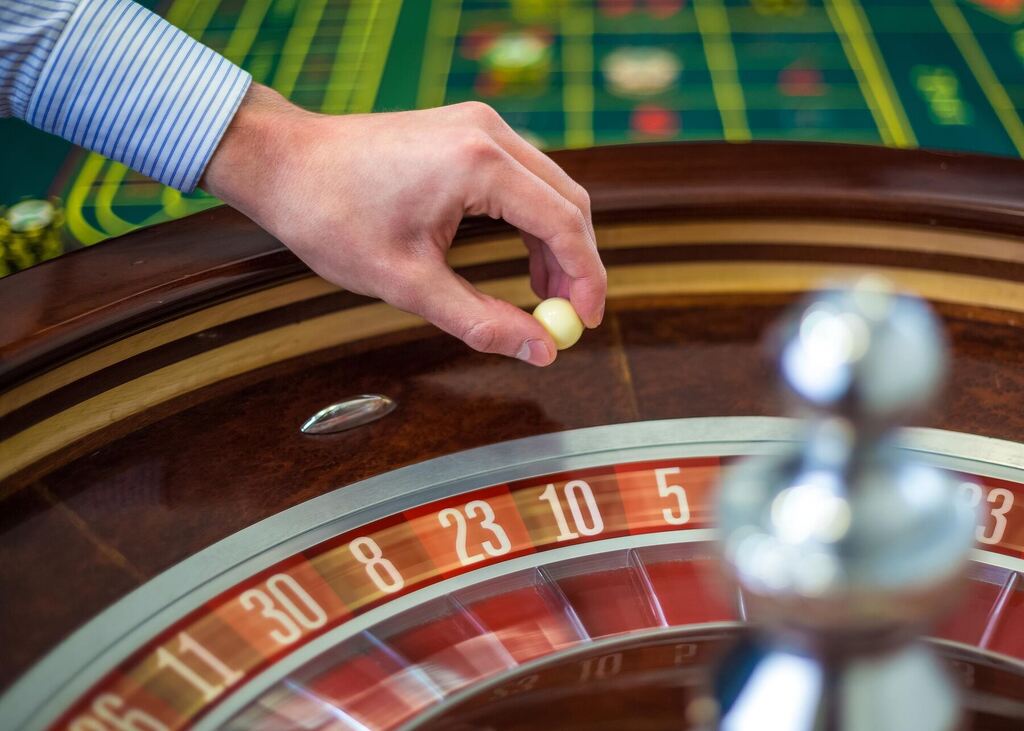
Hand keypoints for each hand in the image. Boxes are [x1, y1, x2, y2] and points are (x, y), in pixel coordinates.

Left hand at [201, 84, 605, 365]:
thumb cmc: (331, 217)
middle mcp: (489, 132)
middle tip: (569, 316)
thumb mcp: (408, 283)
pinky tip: (519, 259)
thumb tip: (540, 351)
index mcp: (479, 164)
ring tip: (543, 297)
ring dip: (554, 242)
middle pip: (568, 201)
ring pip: (548, 188)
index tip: (586, 323)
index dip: (586, 278)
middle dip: (577, 263)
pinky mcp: (465, 130)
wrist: (282, 162)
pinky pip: (520, 177)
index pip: (565, 223)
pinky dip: (529, 220)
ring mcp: (478, 124)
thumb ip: (482, 320)